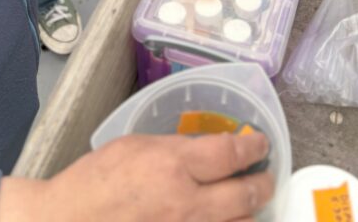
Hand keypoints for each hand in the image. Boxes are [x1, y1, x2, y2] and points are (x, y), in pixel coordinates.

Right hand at [0, 131, 273, 221]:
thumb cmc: (92, 184)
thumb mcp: (134, 147)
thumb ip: (174, 148)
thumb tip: (207, 148)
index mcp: (172, 167)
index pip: (231, 154)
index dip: (253, 147)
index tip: (260, 144)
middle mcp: (186, 206)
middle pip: (246, 196)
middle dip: (261, 184)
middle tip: (265, 178)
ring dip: (247, 216)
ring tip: (248, 207)